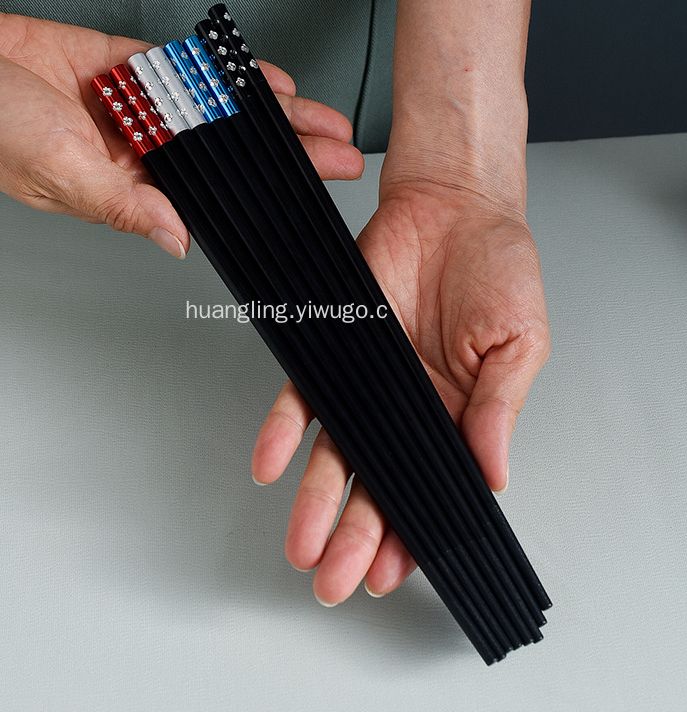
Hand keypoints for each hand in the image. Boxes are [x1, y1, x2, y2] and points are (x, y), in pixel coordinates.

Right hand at [0, 2, 362, 256]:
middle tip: (338, 161)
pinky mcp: (136, 67)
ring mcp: (146, 111)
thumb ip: (122, 206)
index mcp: (131, 191)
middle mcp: (147, 154)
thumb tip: (175, 240)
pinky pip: (195, 72)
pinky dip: (232, 76)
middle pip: (232, 160)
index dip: (259, 205)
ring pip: (224, 118)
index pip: (212, 203)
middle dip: (288, 160)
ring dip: (275, 120)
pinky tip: (271, 85)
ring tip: (324, 124)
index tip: (303, 208)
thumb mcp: (62, 176)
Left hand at [253, 168, 549, 605]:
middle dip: (356, 536)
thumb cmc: (496, 269)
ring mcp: (364, 379)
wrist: (453, 207)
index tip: (392, 573)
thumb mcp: (519, 343)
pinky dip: (283, 429)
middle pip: (376, 483)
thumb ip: (499, 409)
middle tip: (334, 581)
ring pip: (334, 452)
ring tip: (303, 546)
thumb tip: (494, 475)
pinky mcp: (333, 345)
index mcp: (457, 414)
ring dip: (316, 500)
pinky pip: (302, 393)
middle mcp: (404, 406)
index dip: (412, 534)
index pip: (429, 489)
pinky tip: (271, 464)